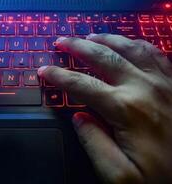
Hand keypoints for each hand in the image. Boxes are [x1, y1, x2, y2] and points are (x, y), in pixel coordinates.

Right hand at [38, 34, 171, 182]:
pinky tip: (129, 44)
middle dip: (77, 46)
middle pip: (103, 57)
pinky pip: (156, 53)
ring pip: (130, 48)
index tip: (44, 71)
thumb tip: (79, 118)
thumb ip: (94, 144)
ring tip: (90, 36)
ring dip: (107, 39)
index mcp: (127, 109)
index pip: (81, 85)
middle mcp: (145, 88)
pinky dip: (137, 44)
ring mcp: (164, 83)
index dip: (58, 76)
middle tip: (62, 41)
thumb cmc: (162, 179)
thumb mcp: (120, 175)